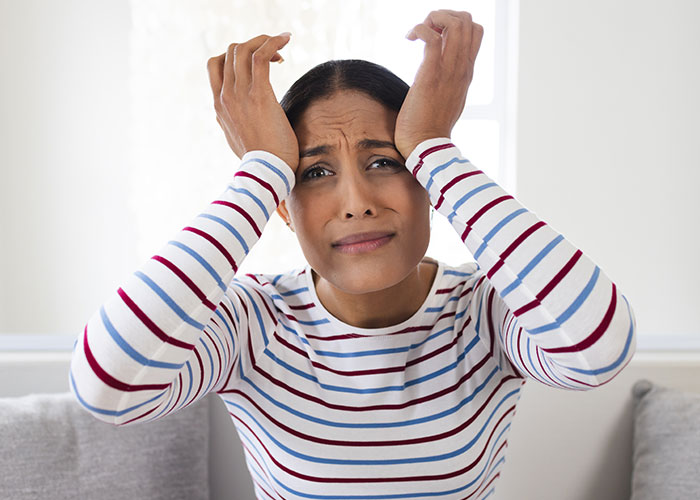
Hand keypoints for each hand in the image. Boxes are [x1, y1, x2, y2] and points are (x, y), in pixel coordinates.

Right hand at [207, 33, 299, 170]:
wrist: (265, 173)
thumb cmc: (260, 160)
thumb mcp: (238, 138)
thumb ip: (234, 123)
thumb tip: (238, 120)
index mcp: (219, 106)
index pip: (216, 65)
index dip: (235, 57)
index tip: (257, 63)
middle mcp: (225, 97)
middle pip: (230, 52)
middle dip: (253, 46)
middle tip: (274, 56)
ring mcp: (239, 95)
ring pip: (243, 50)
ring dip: (264, 41)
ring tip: (282, 44)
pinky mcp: (258, 95)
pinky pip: (261, 56)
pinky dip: (273, 42)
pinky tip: (285, 40)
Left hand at [395, 10, 483, 158]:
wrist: (426, 147)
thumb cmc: (429, 128)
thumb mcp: (447, 99)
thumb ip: (448, 82)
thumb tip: (437, 72)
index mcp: (466, 73)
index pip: (475, 33)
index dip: (456, 22)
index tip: (436, 33)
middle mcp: (461, 69)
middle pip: (469, 22)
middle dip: (445, 15)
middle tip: (427, 29)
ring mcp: (448, 71)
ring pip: (455, 24)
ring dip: (434, 18)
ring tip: (418, 32)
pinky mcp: (430, 75)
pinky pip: (432, 38)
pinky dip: (420, 29)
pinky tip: (409, 38)